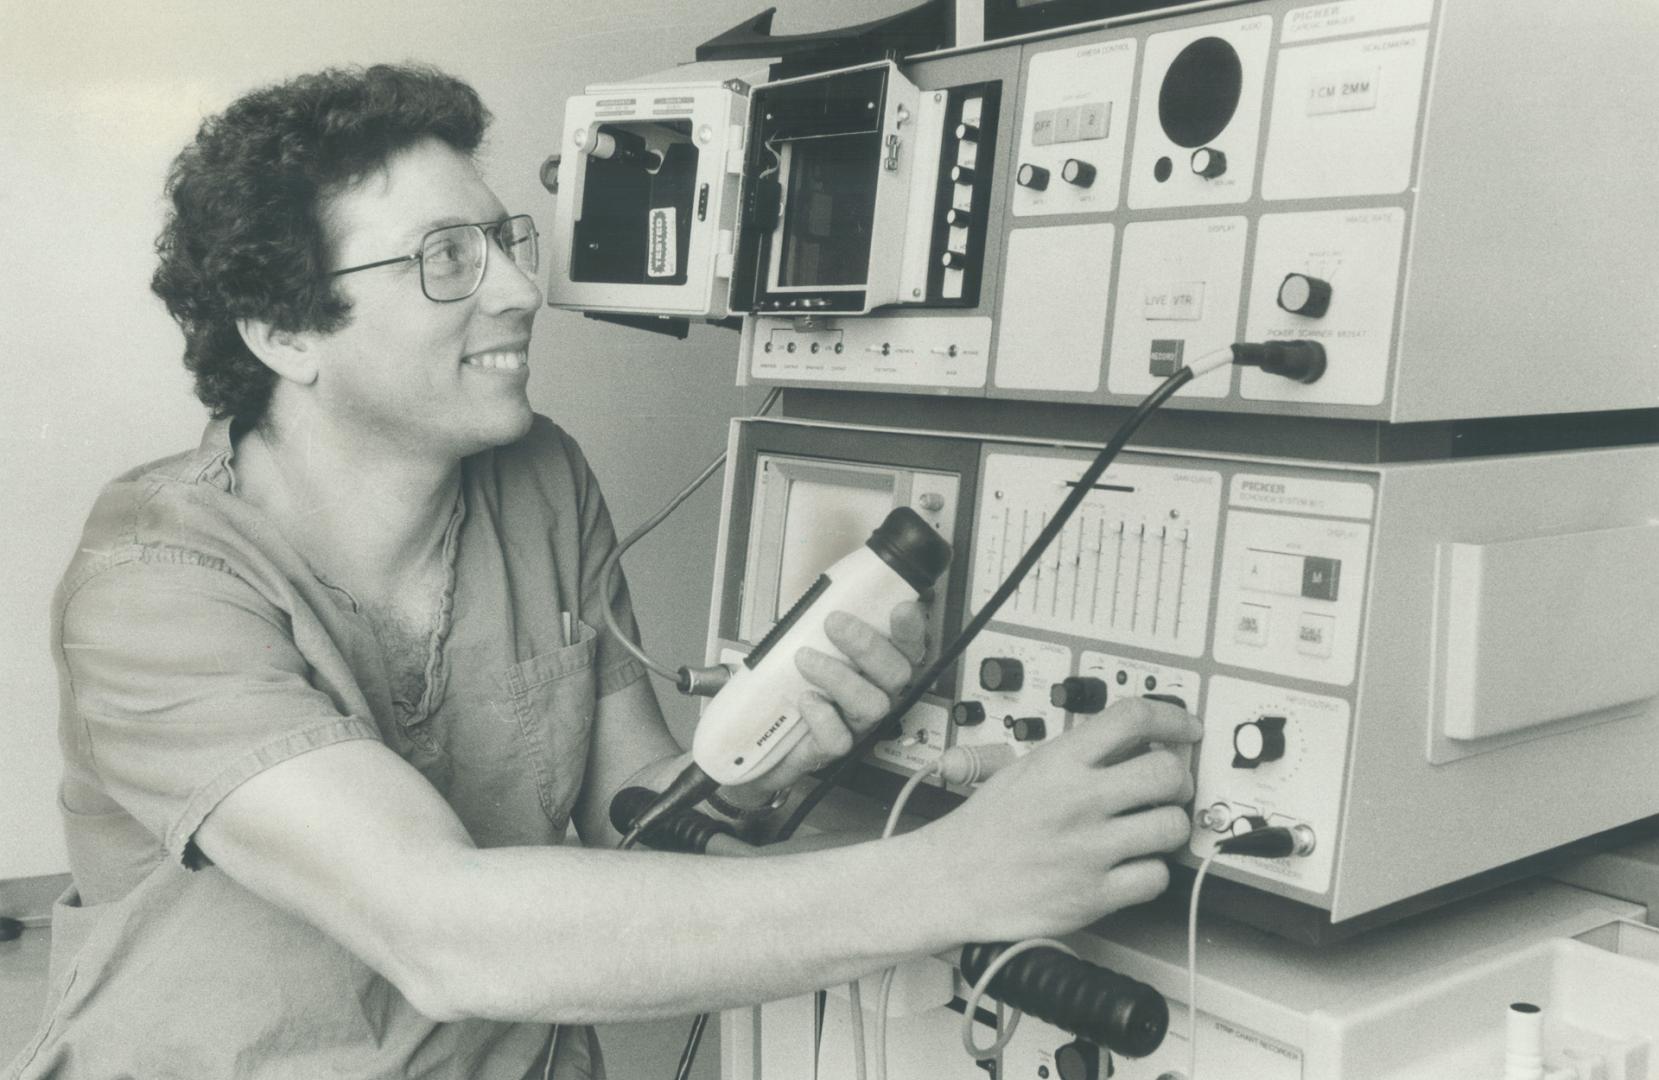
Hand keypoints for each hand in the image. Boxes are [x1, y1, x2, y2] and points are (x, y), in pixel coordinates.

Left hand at [725, 600, 926, 798]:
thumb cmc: (787, 686)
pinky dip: (823, 718)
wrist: (761, 739)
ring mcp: (855, 725)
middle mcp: (873, 695)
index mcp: (873, 667)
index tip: (901, 608)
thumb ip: (797, 627)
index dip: (911, 630)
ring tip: (805, 660)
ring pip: (872, 706)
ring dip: (840, 678)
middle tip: (834, 623)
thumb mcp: (792, 647)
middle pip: (896, 674)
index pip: (908, 647)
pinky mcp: (831, 749)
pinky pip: (839, 739)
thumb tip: (790, 613)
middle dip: (868, 646)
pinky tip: (806, 701)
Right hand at [920, 697, 1201, 942]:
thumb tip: (1136, 740)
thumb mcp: (1028, 768)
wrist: (952, 880)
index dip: (1172, 719)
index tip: (1185, 728)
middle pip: (1168, 773)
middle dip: (1178, 780)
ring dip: (1167, 827)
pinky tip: (1129, 866)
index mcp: (1059, 762)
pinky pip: (1156, 878)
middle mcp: (1078, 801)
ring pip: (1172, 827)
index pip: (1133, 719)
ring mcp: (1089, 850)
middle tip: (1168, 787)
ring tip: (1146, 830)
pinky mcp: (1094, 895)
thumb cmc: (987, 826)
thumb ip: (1080, 754)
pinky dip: (1150, 873)